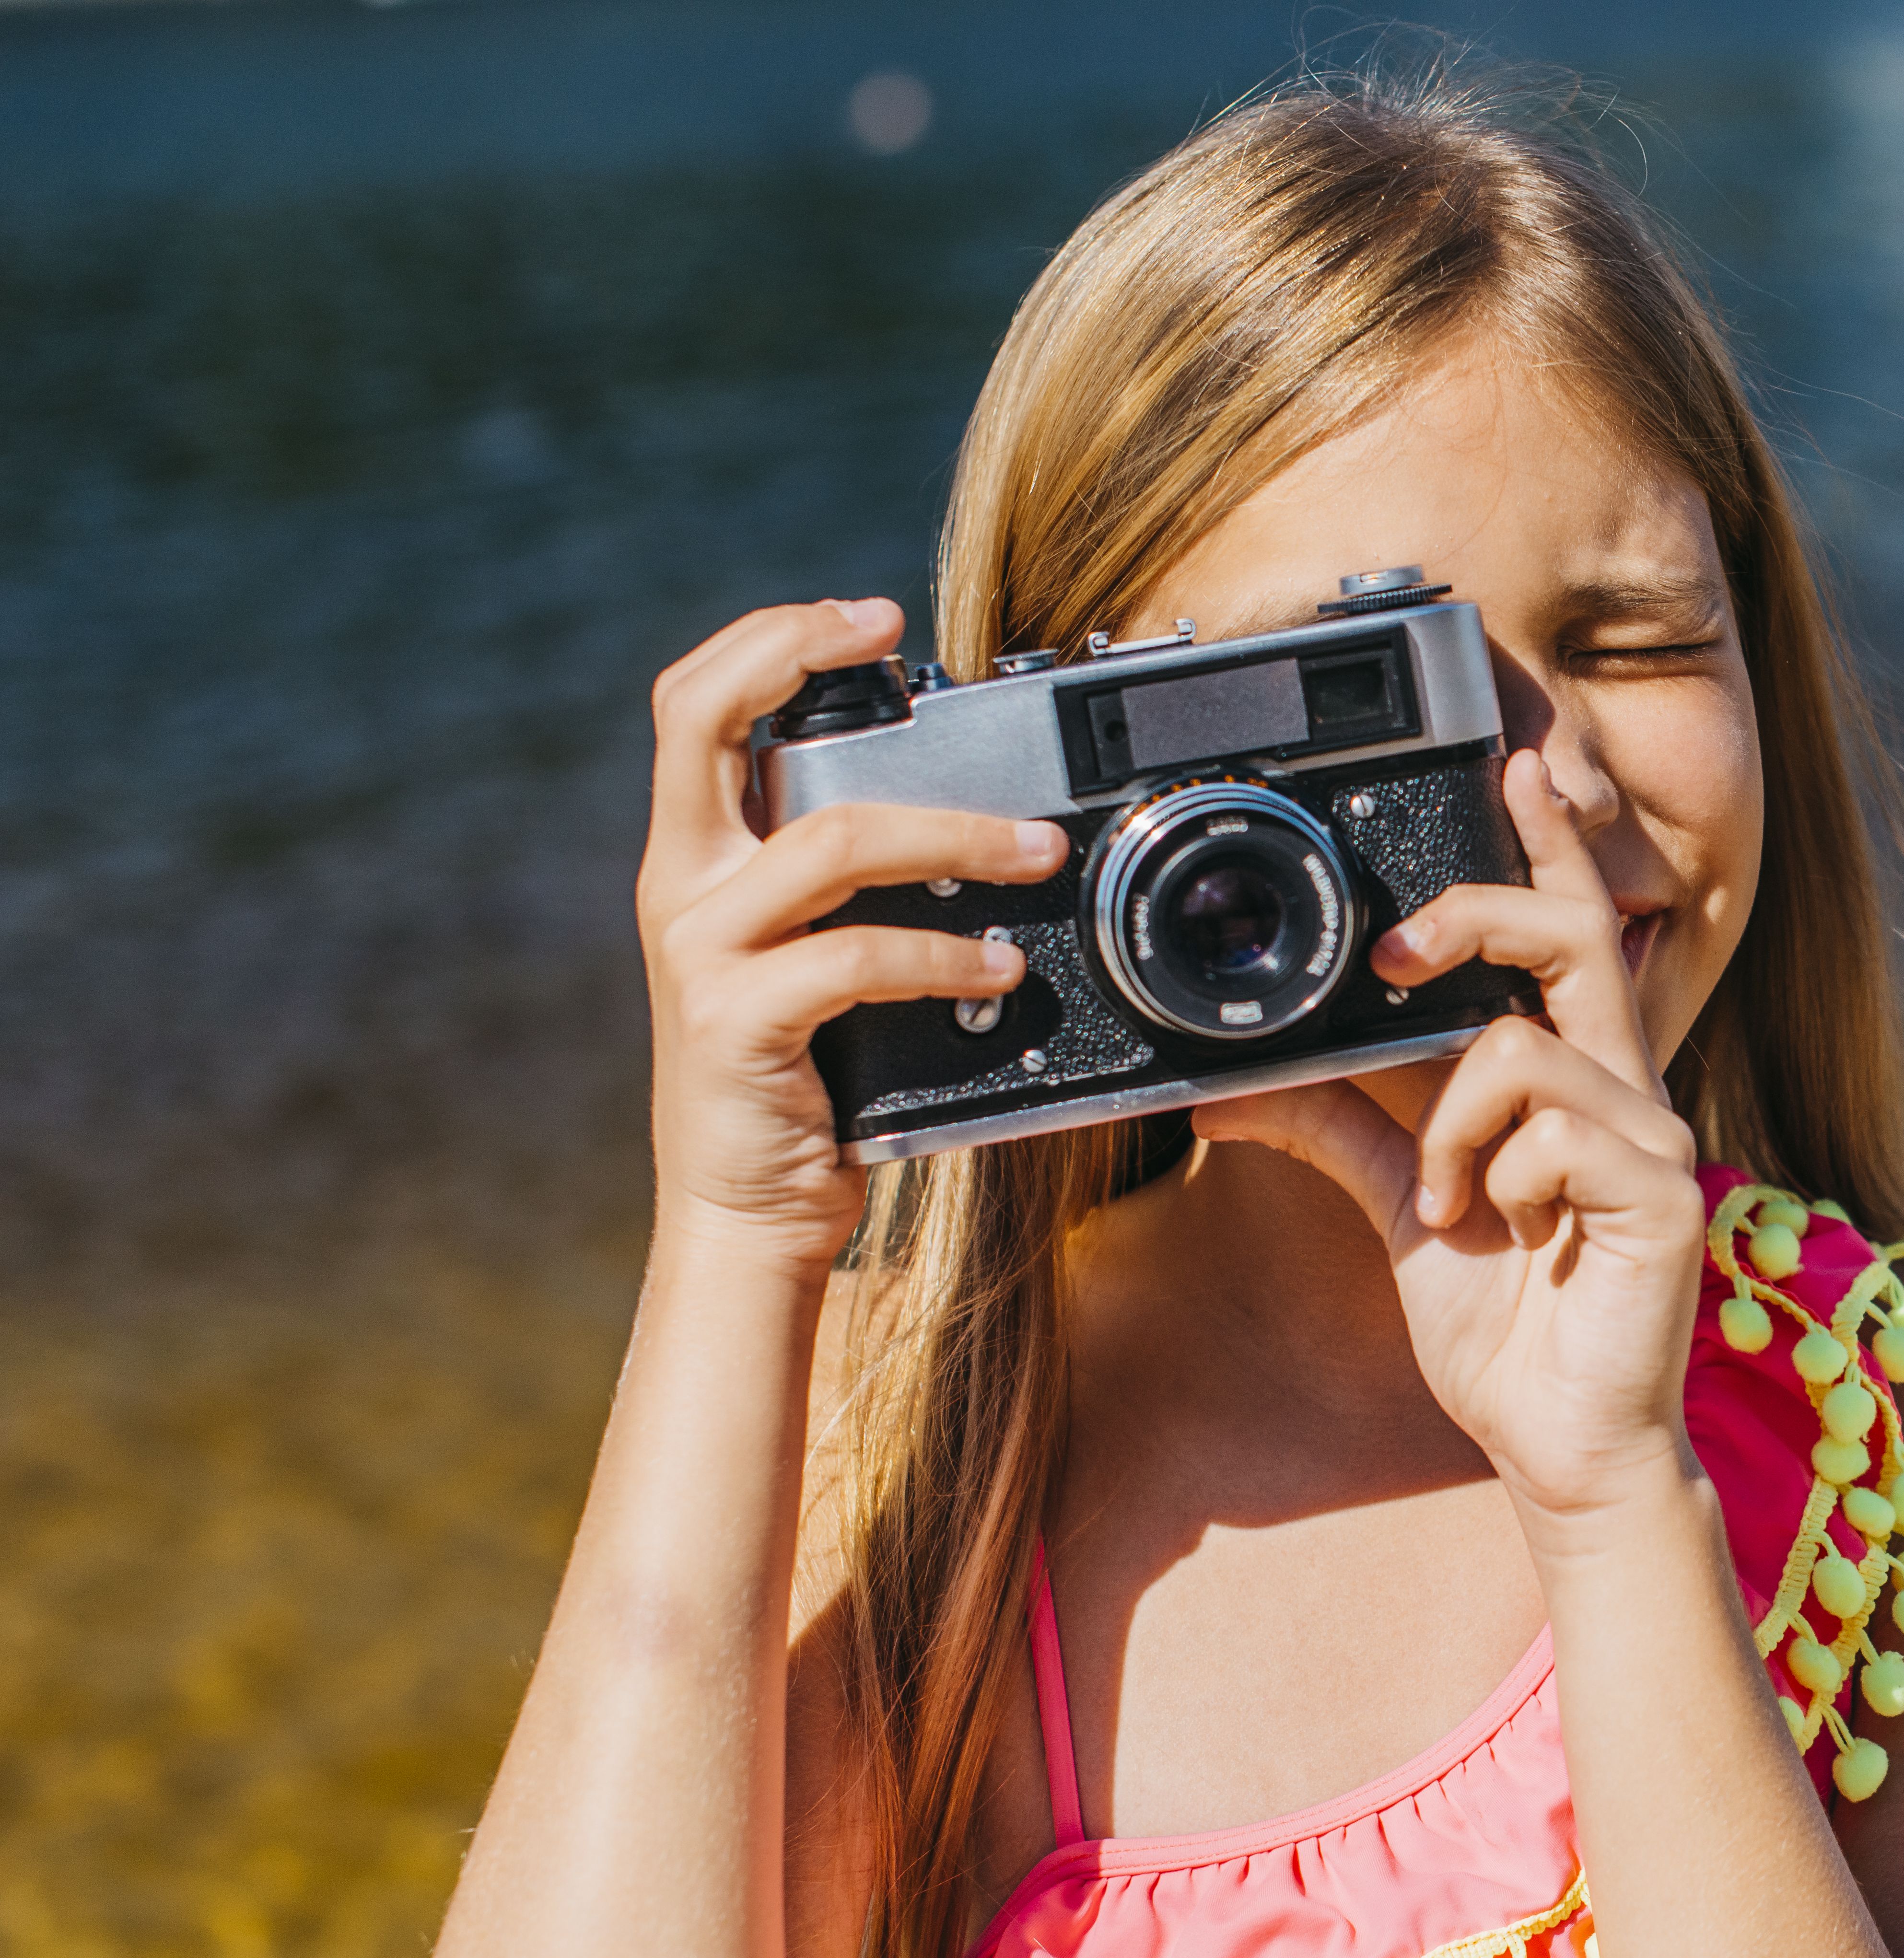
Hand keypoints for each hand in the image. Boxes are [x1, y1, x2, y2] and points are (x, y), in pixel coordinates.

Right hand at [636, 599, 1067, 1272]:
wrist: (747, 1209)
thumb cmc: (802, 1075)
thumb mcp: (808, 957)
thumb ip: (844, 886)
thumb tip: (966, 812)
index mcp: (696, 857)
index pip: (693, 704)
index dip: (768, 639)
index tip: (864, 617)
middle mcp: (681, 887)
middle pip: (705, 722)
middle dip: (801, 658)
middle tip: (902, 644)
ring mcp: (701, 950)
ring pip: (827, 838)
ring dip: (950, 832)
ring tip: (1036, 850)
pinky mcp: (736, 1019)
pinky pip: (854, 957)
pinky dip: (943, 954)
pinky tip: (998, 967)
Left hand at [1194, 749, 1708, 1522]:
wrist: (1560, 1446)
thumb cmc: (1505, 1332)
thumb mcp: (1403, 1209)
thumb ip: (1337, 1131)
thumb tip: (1227, 1088)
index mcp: (1576, 1084)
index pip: (1570, 936)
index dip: (1549, 849)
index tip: (1516, 769)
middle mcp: (1627, 1092)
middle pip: (1572, 935)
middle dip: (1476, 916)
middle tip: (1397, 959)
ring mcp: (1653, 1138)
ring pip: (1521, 1045)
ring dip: (1452, 1125)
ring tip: (1449, 1204)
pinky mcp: (1662, 1192)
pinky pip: (1548, 1125)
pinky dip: (1495, 1175)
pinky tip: (1505, 1233)